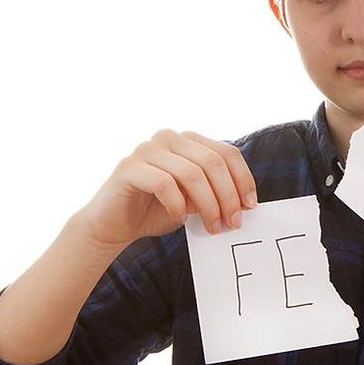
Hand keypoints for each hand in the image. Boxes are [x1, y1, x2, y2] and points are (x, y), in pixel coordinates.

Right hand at [77, 129, 257, 249]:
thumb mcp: (195, 201)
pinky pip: (164, 184)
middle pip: (213, 162)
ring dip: (208, 205)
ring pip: (192, 173)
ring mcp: (147, 149)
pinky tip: (180, 219)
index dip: (243, 179)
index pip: (227, 153)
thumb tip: (244, 203)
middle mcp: (169, 138)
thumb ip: (215, 194)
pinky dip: (178, 205)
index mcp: (188, 140)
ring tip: (212, 227)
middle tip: (233, 223)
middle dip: (228, 196)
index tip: (250, 206)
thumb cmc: (157, 211)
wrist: (113, 226)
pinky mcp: (129, 167)